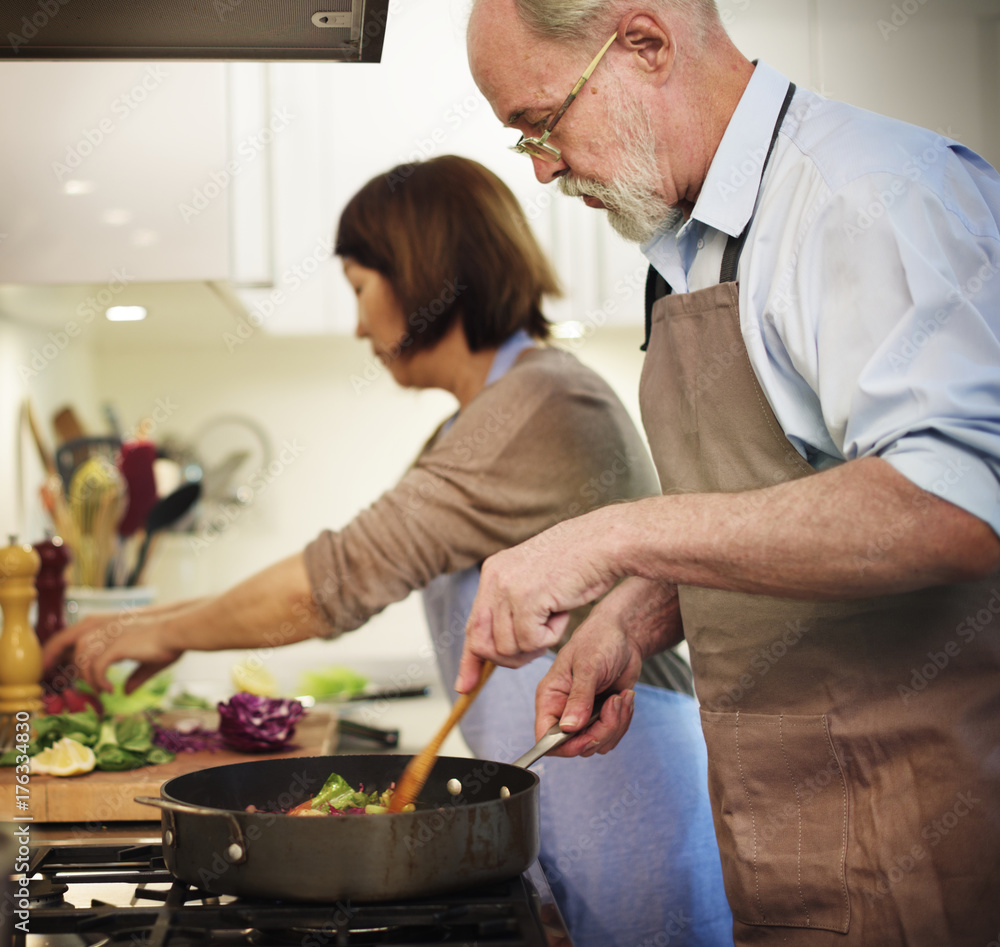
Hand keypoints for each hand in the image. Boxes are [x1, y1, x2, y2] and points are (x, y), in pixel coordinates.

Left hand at [42, 611, 183, 693]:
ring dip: (87, 677)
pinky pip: (97, 668)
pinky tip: (110, 690)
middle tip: (54, 679)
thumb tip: (126, 691)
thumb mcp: (149, 662)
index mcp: (113, 629)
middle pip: (71, 642)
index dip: (65, 650)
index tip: (57, 666)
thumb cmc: (170, 644)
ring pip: (82, 658)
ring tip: (99, 690)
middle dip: (58, 659)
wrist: (180, 631)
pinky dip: (99, 681)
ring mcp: (111, 636)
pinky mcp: (116, 646)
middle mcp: (107, 629)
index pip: (79, 637)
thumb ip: (135, 676)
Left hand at [456, 509, 622, 691]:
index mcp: (493, 571)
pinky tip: (563, 612)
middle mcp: (494, 578)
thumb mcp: (536, 579)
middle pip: (482, 643)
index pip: (473, 624)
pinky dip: (551, 637)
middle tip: (539, 644)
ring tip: (557, 615)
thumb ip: (513, 605)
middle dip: (508, 658)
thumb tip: (496, 643)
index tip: (466, 684)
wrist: (606, 541)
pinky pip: (531, 642)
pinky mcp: (525, 598)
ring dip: (537, 644)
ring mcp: (508, 587)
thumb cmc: (582, 561)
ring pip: (507, 647)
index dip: (470, 658)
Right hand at [532, 588, 646, 756]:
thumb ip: (579, 698)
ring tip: (621, 697)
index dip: (565, 745)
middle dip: (600, 731)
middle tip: (613, 704)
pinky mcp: (602, 717)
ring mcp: (584, 716)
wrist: (623, 636)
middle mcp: (563, 710)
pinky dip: (623, 721)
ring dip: (615, 724)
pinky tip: (624, 698)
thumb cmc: (599, 641)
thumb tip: (568, 728)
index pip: (545, 737)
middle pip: (575, 745)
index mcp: (550, 697)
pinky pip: (612, 736)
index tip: (590, 736)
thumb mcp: (588, 666)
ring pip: (597, 744)